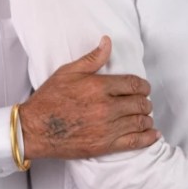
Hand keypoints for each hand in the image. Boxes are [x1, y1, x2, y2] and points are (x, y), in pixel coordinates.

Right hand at [19, 36, 157, 159]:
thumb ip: (92, 58)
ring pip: (139, 122)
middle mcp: (106, 108)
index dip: (143, 86)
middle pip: (139, 103)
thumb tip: (107, 42)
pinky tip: (152, 135)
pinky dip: (147, 138)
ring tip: (146, 117)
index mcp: (99, 87)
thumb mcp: (68, 72)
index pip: (133, 84)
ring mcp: (106, 129)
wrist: (35, 129)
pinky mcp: (104, 146)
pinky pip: (133, 142)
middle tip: (144, 102)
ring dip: (146, 118)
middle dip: (145, 102)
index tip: (144, 88)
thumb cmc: (49, 99)